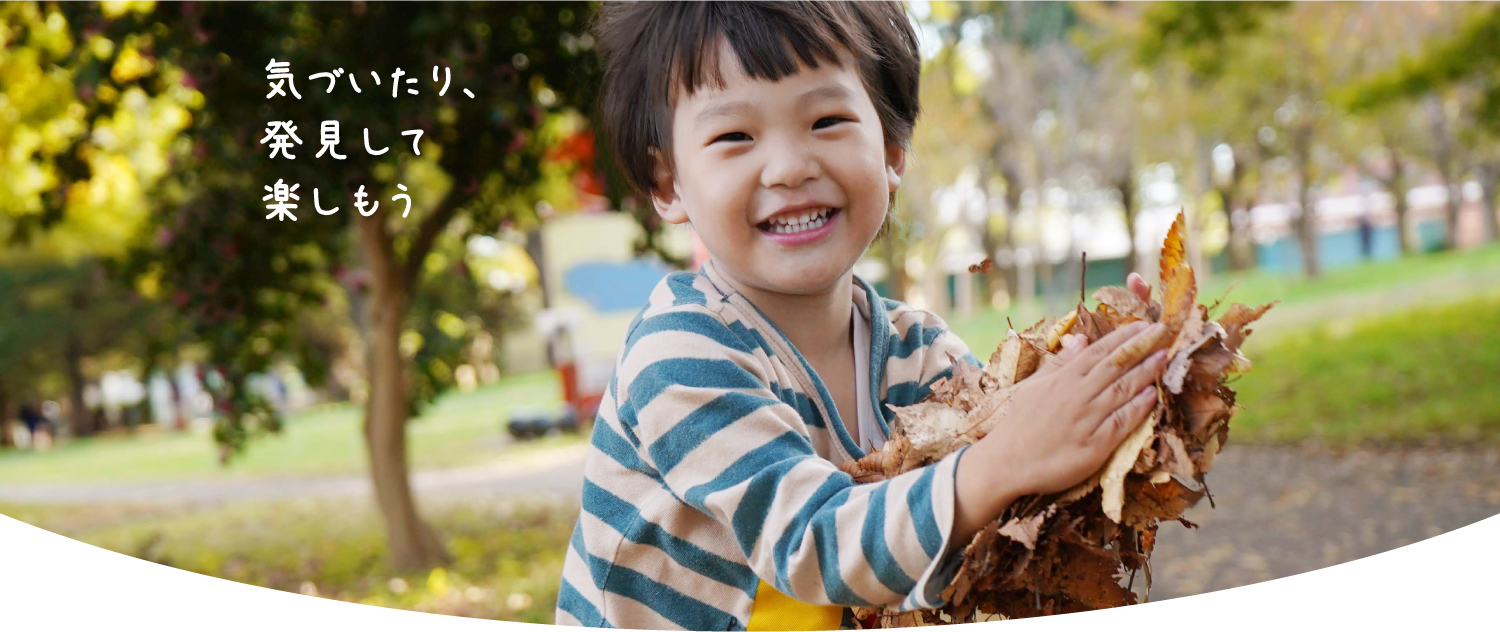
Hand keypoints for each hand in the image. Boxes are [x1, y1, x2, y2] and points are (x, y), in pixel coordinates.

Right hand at [950, 274, 1163, 543]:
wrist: (1006, 463)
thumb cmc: (1019, 424)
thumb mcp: (1033, 386)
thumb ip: (1060, 362)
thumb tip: (1080, 338)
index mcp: (1062, 379)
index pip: (1098, 352)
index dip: (1123, 337)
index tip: (1144, 325)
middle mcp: (1076, 395)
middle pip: (1115, 366)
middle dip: (1141, 348)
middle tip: (1163, 333)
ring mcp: (1086, 420)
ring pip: (1121, 391)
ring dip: (1145, 373)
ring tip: (1164, 358)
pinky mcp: (1094, 447)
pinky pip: (1120, 423)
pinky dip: (1137, 408)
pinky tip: (1152, 396)